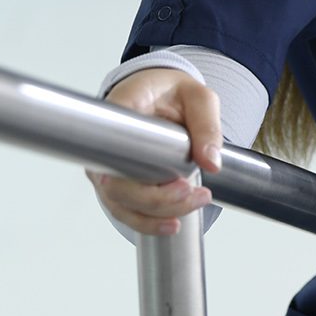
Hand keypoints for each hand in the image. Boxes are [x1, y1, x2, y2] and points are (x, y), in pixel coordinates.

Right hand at [85, 68, 222, 236]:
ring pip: (121, 203)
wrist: (161, 95)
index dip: (140, 171)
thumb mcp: (199, 98)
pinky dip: (148, 221)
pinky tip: (172, 223)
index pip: (115, 146)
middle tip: (193, 193)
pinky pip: (125, 209)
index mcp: (121, 111)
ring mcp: (107, 167)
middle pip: (116, 186)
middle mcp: (104, 144)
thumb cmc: (173, 92)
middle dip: (156, 200)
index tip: (177, 181)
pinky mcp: (116, 183)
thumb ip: (207, 125)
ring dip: (157, 213)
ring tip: (195, 202)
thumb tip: (211, 161)